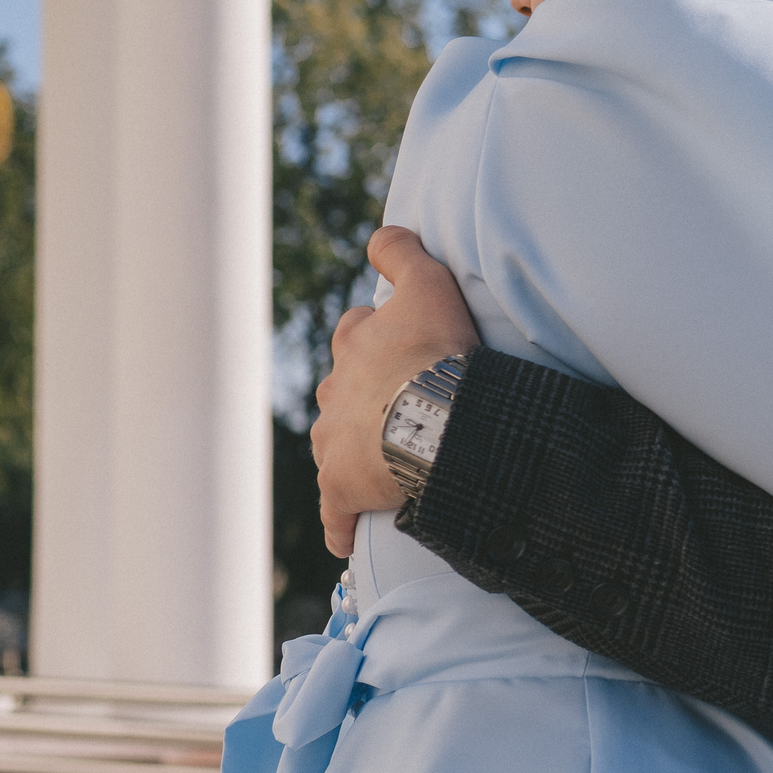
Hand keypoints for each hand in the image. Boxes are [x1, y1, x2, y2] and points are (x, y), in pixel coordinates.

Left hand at [311, 227, 480, 558]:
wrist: (440, 417)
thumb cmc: (438, 350)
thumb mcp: (429, 283)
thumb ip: (402, 252)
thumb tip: (380, 236)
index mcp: (355, 346)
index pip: (356, 334)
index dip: (378, 340)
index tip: (401, 351)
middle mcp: (335, 390)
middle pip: (340, 391)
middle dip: (359, 399)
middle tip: (398, 410)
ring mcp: (333, 441)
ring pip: (332, 446)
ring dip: (350, 454)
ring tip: (379, 469)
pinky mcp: (341, 487)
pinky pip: (335, 513)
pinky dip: (340, 524)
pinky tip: (349, 536)